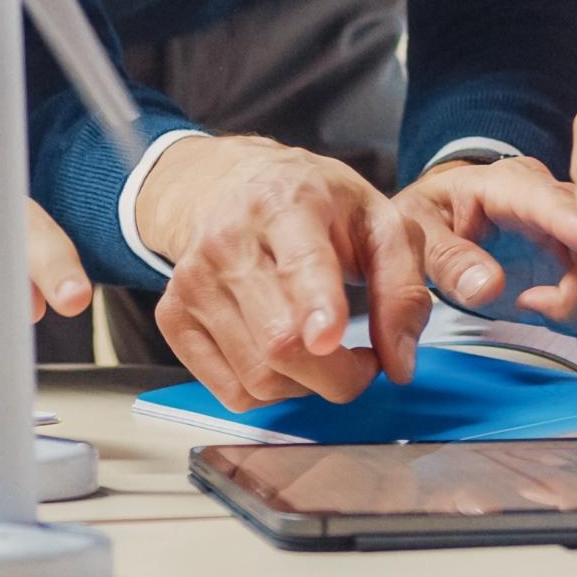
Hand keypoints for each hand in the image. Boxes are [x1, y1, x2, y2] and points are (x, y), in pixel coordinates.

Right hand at [137, 135, 428, 410]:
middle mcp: (228, 241)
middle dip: (337, 375)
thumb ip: (402, 288)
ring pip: (257, 378)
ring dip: (305, 385)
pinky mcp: (173, 316)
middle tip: (360, 361)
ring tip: (319, 351)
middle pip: (280, 342)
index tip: (330, 336)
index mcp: (286, 205)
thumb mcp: (377, 220)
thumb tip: (399, 364)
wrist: (229, 184)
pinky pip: (231, 392)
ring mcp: (193, 281)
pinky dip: (269, 391)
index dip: (317, 305)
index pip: (299, 263)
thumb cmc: (312, 203)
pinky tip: (281, 356)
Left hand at [394, 155, 576, 322]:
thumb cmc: (435, 219)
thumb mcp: (418, 231)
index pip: (551, 199)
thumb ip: (448, 258)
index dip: (576, 223)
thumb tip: (488, 286)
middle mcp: (565, 201)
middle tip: (537, 307)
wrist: (450, 217)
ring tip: (552, 314)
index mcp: (512, 184)